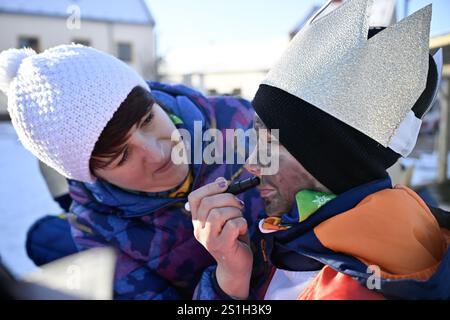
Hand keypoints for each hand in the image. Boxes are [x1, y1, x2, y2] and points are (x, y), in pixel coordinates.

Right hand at [188, 177, 252, 298]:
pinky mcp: (221, 246)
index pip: (194, 198)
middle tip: (239, 205)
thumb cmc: (233, 238)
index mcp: (198, 221)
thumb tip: (221, 182)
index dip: (209, 187)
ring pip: (218, 213)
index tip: (224, 183)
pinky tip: (242, 229)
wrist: (236, 266)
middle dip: (228, 198)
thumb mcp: (224, 219)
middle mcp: (199, 230)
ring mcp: (208, 239)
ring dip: (235, 212)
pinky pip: (231, 225)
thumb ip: (221, 203)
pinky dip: (241, 223)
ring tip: (240, 219)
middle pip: (208, 203)